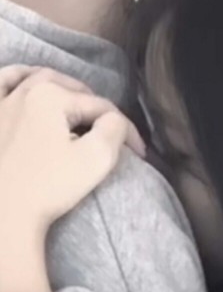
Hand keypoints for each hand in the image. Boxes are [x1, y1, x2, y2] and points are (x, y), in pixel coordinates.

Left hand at [0, 66, 144, 237]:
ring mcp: (1, 102)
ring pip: (38, 79)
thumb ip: (116, 128)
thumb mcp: (97, 158)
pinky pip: (1, 83)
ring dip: (63, 88)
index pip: (101, 107)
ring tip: (77, 105)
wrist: (4, 213)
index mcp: (51, 96)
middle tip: (112, 135)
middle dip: (97, 109)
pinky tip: (26, 84)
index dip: (126, 130)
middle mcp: (24, 91)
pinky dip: (16, 79)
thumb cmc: (49, 187)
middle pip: (73, 91)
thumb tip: (116, 121)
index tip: (139, 153)